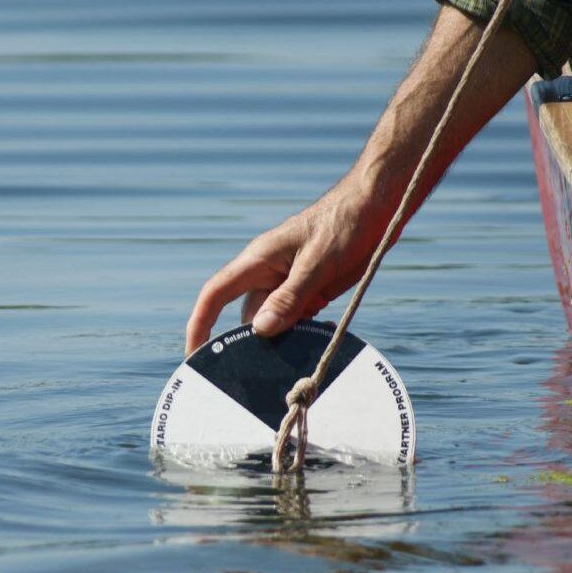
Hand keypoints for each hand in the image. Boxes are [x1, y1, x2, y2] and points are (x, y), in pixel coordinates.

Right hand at [184, 182, 387, 354]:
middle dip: (257, 342)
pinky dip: (306, 329)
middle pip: (249, 316)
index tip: (195, 355)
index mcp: (259, 260)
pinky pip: (298, 317)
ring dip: (288, 337)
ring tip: (308, 345)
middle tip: (273, 367)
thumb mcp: (318, 261)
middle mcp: (268, 272)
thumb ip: (290, 296)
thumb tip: (260, 330)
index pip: (216, 294)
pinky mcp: (310, 288)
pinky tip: (325, 331)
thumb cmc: (344, 222)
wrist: (376, 205)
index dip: (200, 325)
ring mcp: (288, 282)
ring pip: (275, 320)